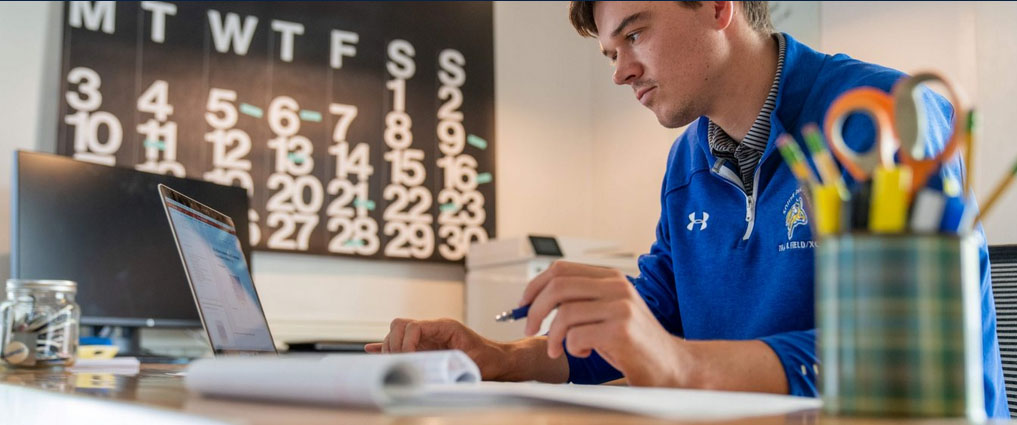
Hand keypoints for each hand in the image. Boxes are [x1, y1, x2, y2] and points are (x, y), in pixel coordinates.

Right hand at [364, 318, 508, 379]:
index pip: (413, 326)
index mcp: (444, 327)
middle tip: (397, 363)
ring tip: (392, 364)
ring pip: (397, 333)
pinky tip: (371, 350)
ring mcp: (428, 336)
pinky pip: (402, 342)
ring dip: (390, 347)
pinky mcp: (425, 346)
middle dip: (393, 344)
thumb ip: (452, 363)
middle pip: (400, 325)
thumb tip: (431, 372)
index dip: (405, 342)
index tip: (407, 358)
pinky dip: (387, 346)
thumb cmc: (489, 359)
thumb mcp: (472, 361)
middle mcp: (433, 328)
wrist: (499, 359)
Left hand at [520, 261, 687, 386]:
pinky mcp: (622, 330)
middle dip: (534, 310)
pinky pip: (577, 335)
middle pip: (558, 287)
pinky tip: (584, 353)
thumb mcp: (606, 313)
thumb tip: (532, 302)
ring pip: (564, 313)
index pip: (560, 269)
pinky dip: (571, 348)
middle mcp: (617, 286)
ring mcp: (621, 307)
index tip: (523, 305)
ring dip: (553, 337)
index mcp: (610, 277)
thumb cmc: (633, 343)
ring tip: (559, 349)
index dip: (534, 286)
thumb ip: (579, 300)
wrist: (672, 366)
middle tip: (530, 330)